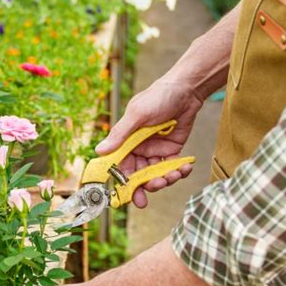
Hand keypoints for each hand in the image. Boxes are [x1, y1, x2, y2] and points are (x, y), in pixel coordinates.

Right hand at [96, 77, 202, 206]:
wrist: (186, 89)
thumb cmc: (157, 97)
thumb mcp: (137, 114)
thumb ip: (120, 134)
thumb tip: (99, 150)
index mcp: (126, 142)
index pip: (121, 167)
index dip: (124, 183)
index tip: (129, 196)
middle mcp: (139, 149)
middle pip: (139, 175)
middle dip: (146, 186)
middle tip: (154, 189)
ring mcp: (156, 151)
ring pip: (156, 174)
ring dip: (164, 180)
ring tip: (174, 175)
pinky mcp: (172, 151)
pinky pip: (172, 168)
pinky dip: (179, 172)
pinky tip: (184, 169)